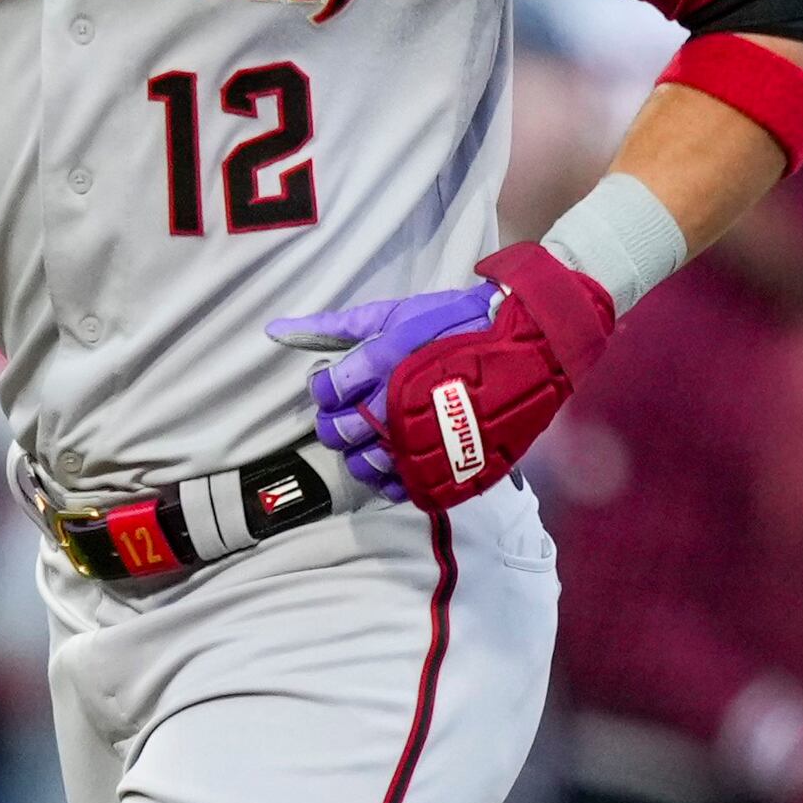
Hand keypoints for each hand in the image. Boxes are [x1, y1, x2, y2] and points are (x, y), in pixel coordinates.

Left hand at [266, 282, 496, 499]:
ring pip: (365, 465)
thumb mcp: (396, 314)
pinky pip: (402, 488)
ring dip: (359, 455)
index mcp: (385, 364)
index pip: (327, 391)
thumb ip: (335, 327)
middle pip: (339, 432)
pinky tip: (396, 462)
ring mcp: (424, 439)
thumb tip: (275, 331)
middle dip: (336, 424)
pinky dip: (392, 480)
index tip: (338, 387)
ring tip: (374, 438)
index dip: (325, 391)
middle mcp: (399, 404)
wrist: (527, 342)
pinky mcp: (449, 465)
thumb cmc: (456, 323)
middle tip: (353, 414)